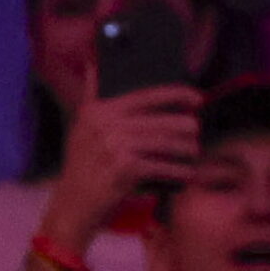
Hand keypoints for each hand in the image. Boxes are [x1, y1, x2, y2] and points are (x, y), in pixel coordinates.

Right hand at [41, 82, 202, 255]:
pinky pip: (161, 166)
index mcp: (97, 110)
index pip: (145, 95)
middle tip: (195, 131)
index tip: (197, 97)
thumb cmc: (82, 167)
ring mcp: (114, 147)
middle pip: (160, 120)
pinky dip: (177, 171)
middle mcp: (104, 125)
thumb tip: (94, 64)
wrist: (72, 207)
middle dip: (184, 127)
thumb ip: (91, 96)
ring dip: (184, 149)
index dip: (175, 94)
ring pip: (164, 142)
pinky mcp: (124, 169)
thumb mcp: (81, 128)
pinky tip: (186, 174)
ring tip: (193, 152)